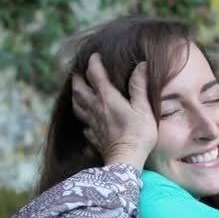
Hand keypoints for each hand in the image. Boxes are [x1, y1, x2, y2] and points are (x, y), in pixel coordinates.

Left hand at [72, 53, 156, 170]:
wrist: (126, 162)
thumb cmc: (138, 134)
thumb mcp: (143, 108)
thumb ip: (139, 86)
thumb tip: (141, 65)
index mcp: (107, 98)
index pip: (96, 74)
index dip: (94, 62)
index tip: (94, 55)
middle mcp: (95, 108)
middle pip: (79, 89)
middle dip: (78, 78)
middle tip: (79, 72)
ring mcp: (92, 124)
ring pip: (77, 106)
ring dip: (75, 96)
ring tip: (77, 92)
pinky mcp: (94, 137)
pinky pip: (84, 125)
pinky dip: (83, 118)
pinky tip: (86, 120)